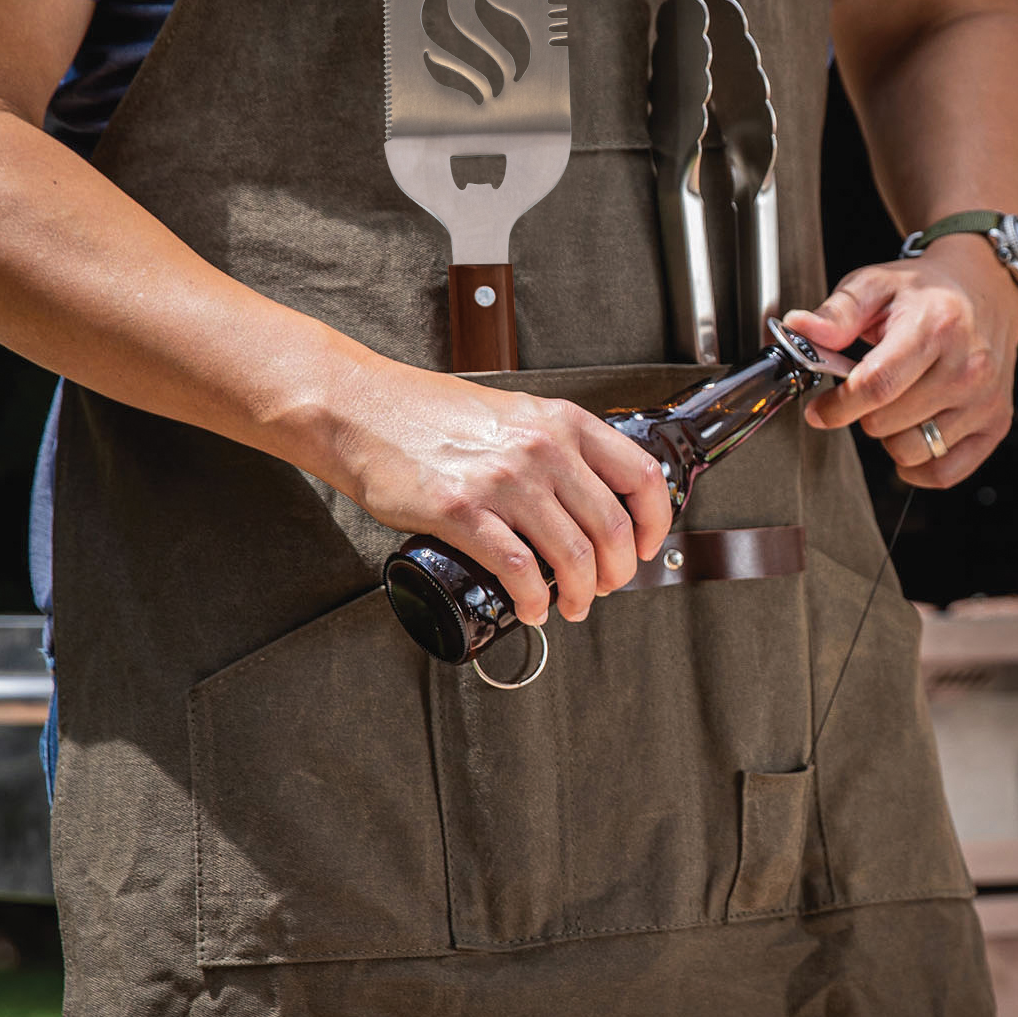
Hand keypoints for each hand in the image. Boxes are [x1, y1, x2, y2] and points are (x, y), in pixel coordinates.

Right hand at [315, 356, 672, 626]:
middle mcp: (542, 448)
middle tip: (604, 588)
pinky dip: (534, 600)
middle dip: (618, 572)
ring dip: (581, 594)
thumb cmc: (428, 414)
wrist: (361, 409)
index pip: (641, 476)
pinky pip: (520, 570)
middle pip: (613, 527)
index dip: (656, 523)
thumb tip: (585, 498)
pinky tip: (531, 608)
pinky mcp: (462, 511)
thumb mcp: (513, 414)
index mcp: (562, 423)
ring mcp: (503, 480)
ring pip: (574, 555)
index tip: (647, 547)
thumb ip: (552, 447)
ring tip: (571, 606)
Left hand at [784, 238, 1017, 485]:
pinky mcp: (996, 424)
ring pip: (910, 452)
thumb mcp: (876, 285)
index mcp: (936, 328)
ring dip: (891, 436)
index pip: (876, 386)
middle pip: (886, 424)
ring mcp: (985, 400)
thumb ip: (836, 313)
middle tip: (870, 390)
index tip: (820, 410)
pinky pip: (943, 473)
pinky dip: (918, 465)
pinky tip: (912, 433)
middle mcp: (968, 368)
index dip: (837, 406)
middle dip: (863, 412)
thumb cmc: (926, 292)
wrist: (985, 290)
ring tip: (897, 404)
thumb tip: (799, 329)